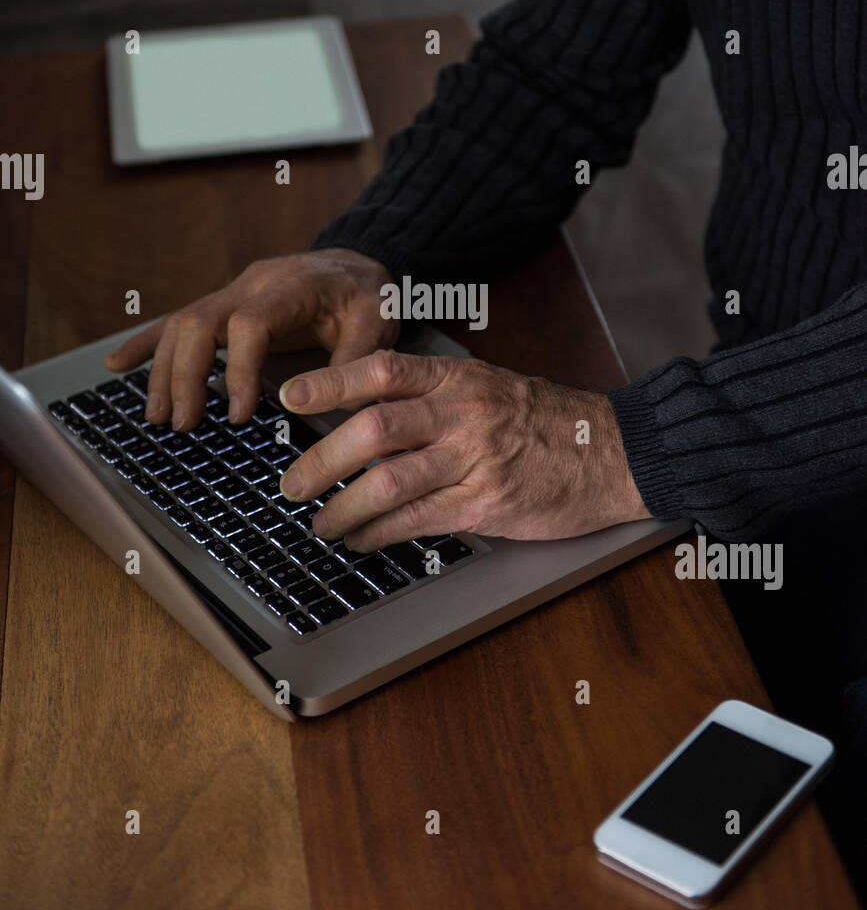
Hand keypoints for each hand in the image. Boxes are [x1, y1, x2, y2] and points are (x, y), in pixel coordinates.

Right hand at [103, 249, 397, 429]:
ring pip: (181, 325)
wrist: (357, 262)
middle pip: (200, 322)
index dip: (239, 368)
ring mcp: (231, 292)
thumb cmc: (367, 294)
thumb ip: (356, 360)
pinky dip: (146, 344)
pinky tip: (117, 365)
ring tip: (157, 417)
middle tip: (184, 423)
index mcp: (290, 287)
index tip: (238, 413)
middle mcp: (251, 285)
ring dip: (163, 371)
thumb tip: (331, 404)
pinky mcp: (223, 305)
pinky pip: (177, 322)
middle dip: (185, 375)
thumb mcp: (378, 321)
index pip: (250, 323)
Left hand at [278, 349, 650, 550]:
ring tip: (320, 521)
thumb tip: (365, 412)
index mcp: (458, 378)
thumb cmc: (548, 420)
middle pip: (373, 430)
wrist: (613, 453)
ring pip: (389, 482)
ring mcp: (474, 460)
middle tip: (292, 484)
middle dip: (321, 460)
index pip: (381, 371)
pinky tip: (360, 539)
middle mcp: (462, 414)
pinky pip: (417, 521)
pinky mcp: (486, 504)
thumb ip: (434, 395)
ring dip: (342, 507)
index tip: (290, 397)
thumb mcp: (490, 387)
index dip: (330, 383)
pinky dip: (378, 534)